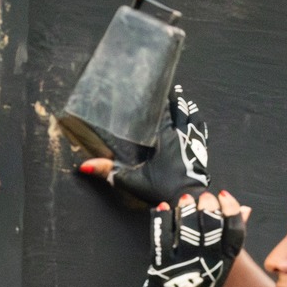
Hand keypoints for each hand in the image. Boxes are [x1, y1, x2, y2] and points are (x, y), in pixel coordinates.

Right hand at [77, 87, 209, 206]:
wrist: (189, 199)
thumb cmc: (162, 190)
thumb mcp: (132, 181)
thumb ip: (109, 171)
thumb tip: (85, 166)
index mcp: (164, 138)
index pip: (163, 112)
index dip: (161, 99)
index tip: (159, 87)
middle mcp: (180, 136)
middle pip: (179, 111)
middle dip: (176, 99)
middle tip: (174, 87)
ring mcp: (194, 142)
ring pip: (192, 118)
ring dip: (188, 108)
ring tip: (184, 99)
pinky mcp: (202, 151)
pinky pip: (201, 131)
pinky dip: (198, 122)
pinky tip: (197, 119)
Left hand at [139, 191, 246, 286]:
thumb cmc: (201, 282)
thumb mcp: (221, 262)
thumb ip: (231, 235)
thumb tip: (246, 208)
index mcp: (224, 264)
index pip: (234, 234)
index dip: (231, 211)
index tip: (224, 195)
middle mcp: (206, 265)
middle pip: (211, 229)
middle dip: (208, 208)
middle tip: (204, 197)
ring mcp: (184, 266)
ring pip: (187, 232)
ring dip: (186, 211)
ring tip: (185, 199)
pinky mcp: (162, 267)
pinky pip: (161, 239)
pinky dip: (161, 221)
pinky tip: (163, 207)